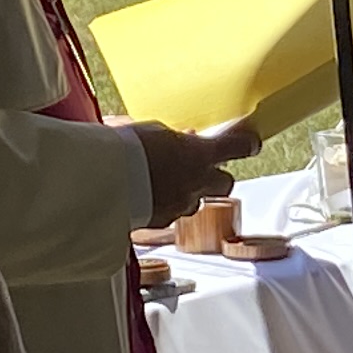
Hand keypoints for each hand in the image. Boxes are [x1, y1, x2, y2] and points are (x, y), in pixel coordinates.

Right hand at [120, 117, 255, 223]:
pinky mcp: (162, 222)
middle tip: (203, 168)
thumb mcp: (151, 131)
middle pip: (225, 182)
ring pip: (197, 201)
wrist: (102, 182)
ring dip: (189, 192)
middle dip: (217, 176)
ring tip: (168, 182)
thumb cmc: (124, 150)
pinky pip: (172, 214)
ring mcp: (181, 205)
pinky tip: (149, 197)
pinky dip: (165, 206)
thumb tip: (180, 138)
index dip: (246, 144)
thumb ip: (173, 138)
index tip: (250, 142)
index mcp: (199, 154)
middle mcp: (197, 182)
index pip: (238, 146)